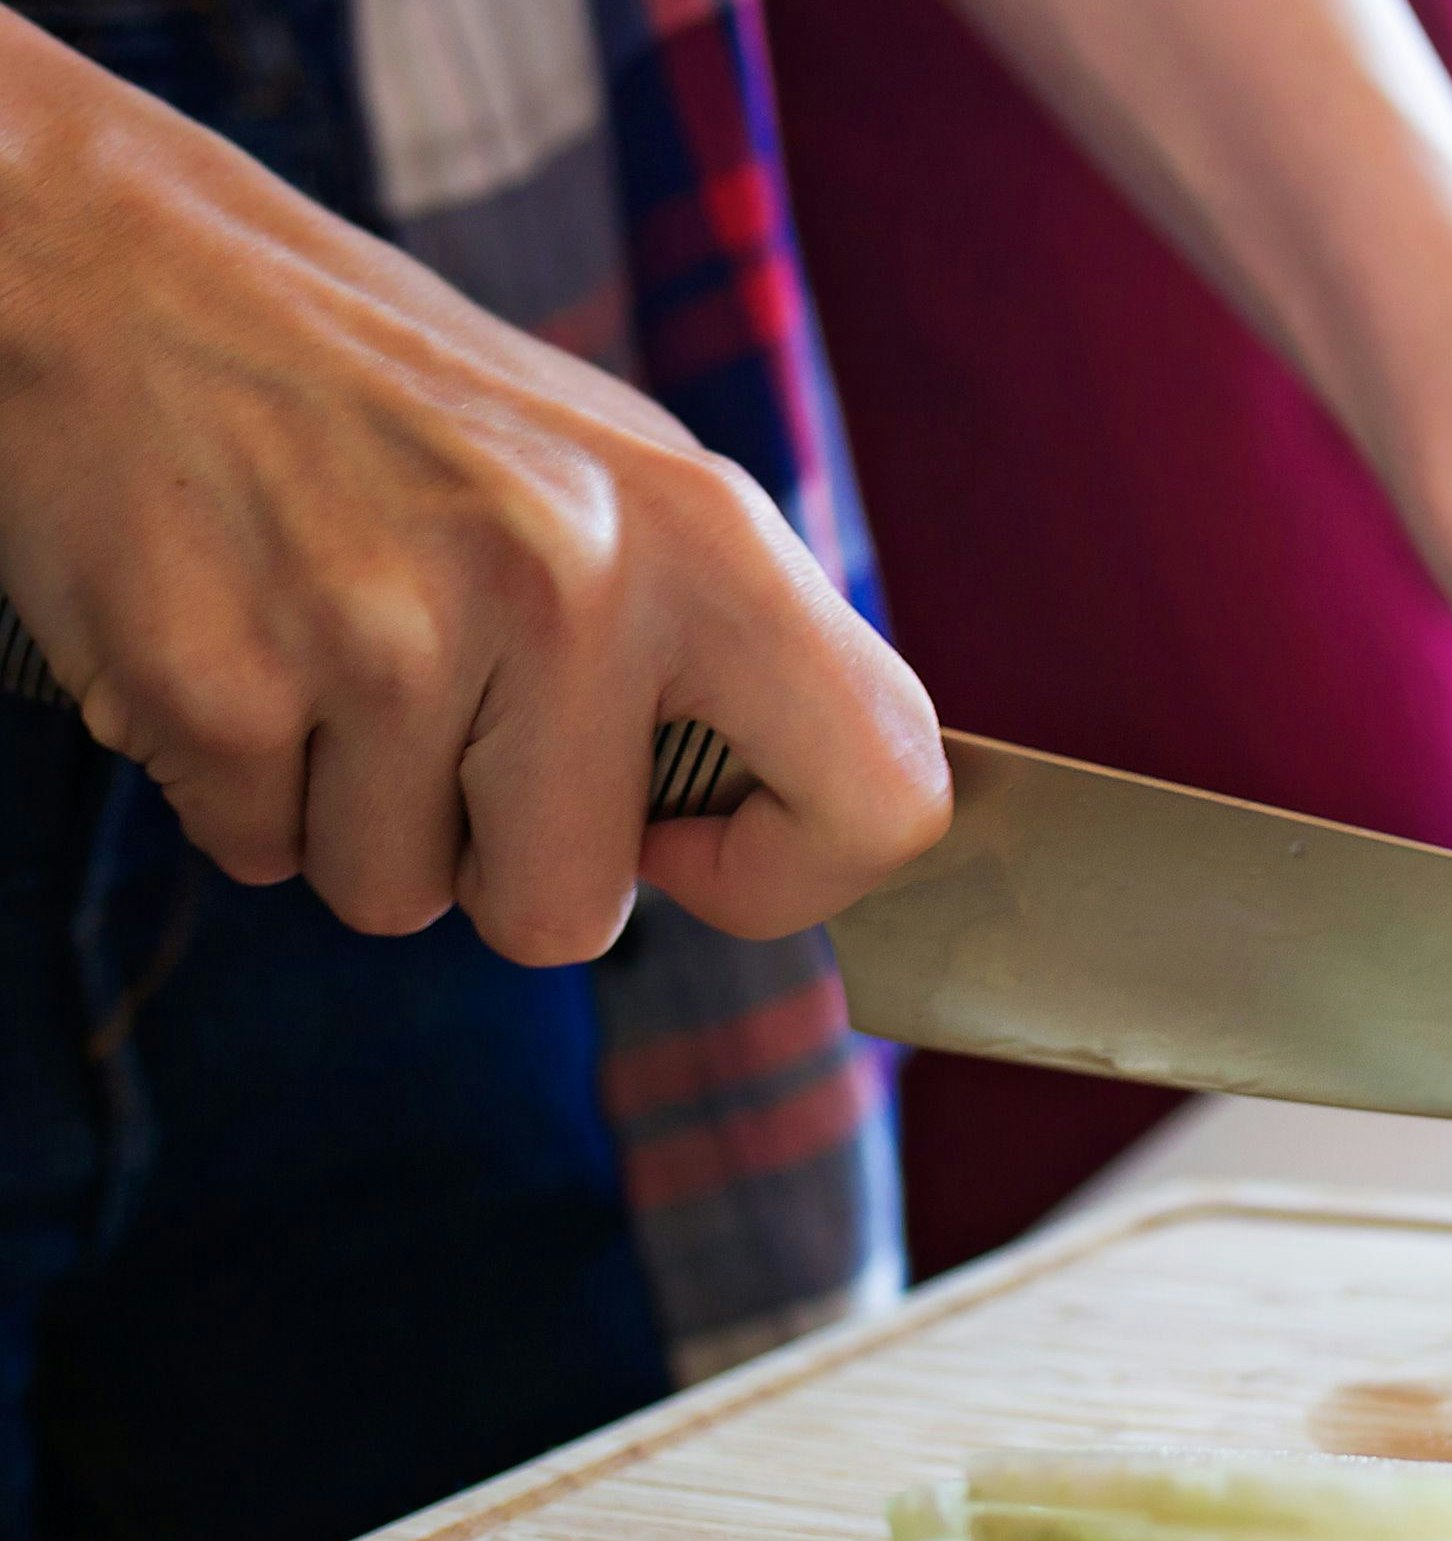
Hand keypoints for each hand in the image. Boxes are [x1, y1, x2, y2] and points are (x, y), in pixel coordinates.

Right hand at [0, 18, 943, 958]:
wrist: (130, 273)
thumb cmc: (402, 403)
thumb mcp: (624, 479)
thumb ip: (734, 651)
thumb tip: (825, 824)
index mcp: (707, 538)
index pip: (884, 797)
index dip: (795, 877)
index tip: (695, 852)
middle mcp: (570, 586)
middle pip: (568, 919)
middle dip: (496, 862)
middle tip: (445, 713)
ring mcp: (388, 639)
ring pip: (397, 900)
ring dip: (356, 816)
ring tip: (333, 650)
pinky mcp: (220, 686)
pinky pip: (260, 856)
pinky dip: (243, 786)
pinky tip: (244, 642)